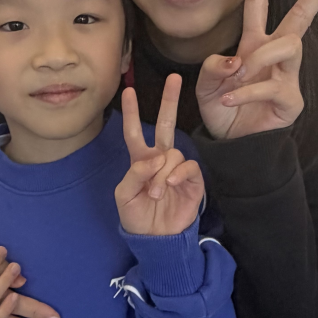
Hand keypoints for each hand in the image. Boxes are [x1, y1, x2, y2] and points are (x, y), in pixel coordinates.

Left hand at [116, 74, 203, 235]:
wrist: (156, 239)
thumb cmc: (137, 217)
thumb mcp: (125, 195)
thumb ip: (135, 173)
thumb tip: (154, 157)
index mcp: (141, 160)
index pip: (135, 132)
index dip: (132, 112)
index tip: (128, 91)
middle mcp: (160, 160)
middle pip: (165, 124)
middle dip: (169, 100)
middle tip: (175, 77)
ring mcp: (177, 169)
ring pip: (172, 153)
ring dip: (161, 172)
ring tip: (155, 192)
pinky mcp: (193, 181)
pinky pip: (187, 166)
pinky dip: (177, 174)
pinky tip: (170, 184)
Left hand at [196, 0, 317, 138]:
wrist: (230, 145)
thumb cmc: (222, 110)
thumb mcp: (206, 85)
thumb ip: (213, 67)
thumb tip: (236, 60)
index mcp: (254, 42)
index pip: (259, 0)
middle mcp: (275, 54)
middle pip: (303, 13)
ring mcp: (287, 75)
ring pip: (289, 44)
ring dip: (260, 56)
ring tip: (237, 76)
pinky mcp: (291, 99)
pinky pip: (272, 85)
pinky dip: (245, 92)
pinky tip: (229, 101)